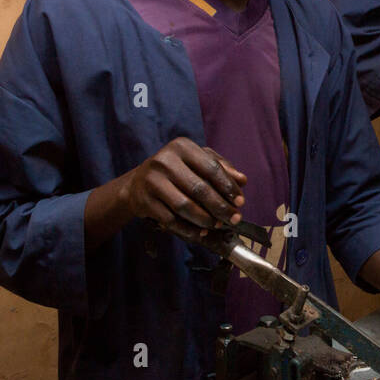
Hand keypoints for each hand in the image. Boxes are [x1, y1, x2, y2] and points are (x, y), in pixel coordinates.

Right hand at [123, 137, 246, 242]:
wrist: (137, 184)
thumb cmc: (175, 171)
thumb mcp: (197, 162)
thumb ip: (221, 167)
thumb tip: (242, 180)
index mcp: (182, 147)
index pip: (211, 168)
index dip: (228, 187)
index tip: (240, 202)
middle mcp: (165, 160)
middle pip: (199, 189)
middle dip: (220, 207)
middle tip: (234, 219)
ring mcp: (152, 181)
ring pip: (185, 206)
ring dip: (205, 220)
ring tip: (218, 225)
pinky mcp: (144, 201)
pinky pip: (171, 220)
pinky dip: (189, 229)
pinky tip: (201, 232)